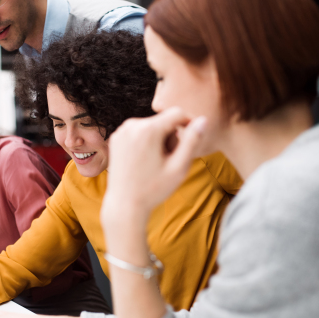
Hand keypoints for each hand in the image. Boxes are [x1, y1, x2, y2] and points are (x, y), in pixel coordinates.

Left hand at [102, 108, 205, 232]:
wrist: (124, 204)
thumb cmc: (153, 189)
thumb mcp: (179, 167)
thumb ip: (192, 141)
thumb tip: (203, 120)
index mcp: (148, 130)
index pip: (177, 113)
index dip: (190, 123)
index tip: (195, 138)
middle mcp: (132, 125)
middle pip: (163, 120)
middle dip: (171, 135)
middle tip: (170, 159)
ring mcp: (121, 131)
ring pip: (151, 125)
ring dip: (159, 138)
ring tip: (157, 161)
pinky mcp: (116, 137)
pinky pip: (139, 132)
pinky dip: (146, 141)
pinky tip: (145, 160)